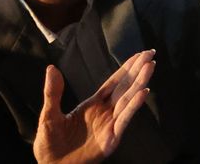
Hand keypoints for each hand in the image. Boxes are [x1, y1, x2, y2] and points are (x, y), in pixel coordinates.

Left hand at [33, 50, 155, 163]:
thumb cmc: (50, 145)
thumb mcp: (49, 115)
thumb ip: (53, 92)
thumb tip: (51, 68)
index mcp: (93, 105)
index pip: (114, 82)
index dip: (127, 68)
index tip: (139, 55)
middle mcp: (105, 112)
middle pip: (125, 87)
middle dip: (138, 70)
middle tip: (150, 53)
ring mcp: (110, 124)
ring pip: (128, 99)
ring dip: (140, 83)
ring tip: (150, 67)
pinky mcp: (111, 138)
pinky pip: (124, 119)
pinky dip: (134, 106)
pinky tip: (143, 94)